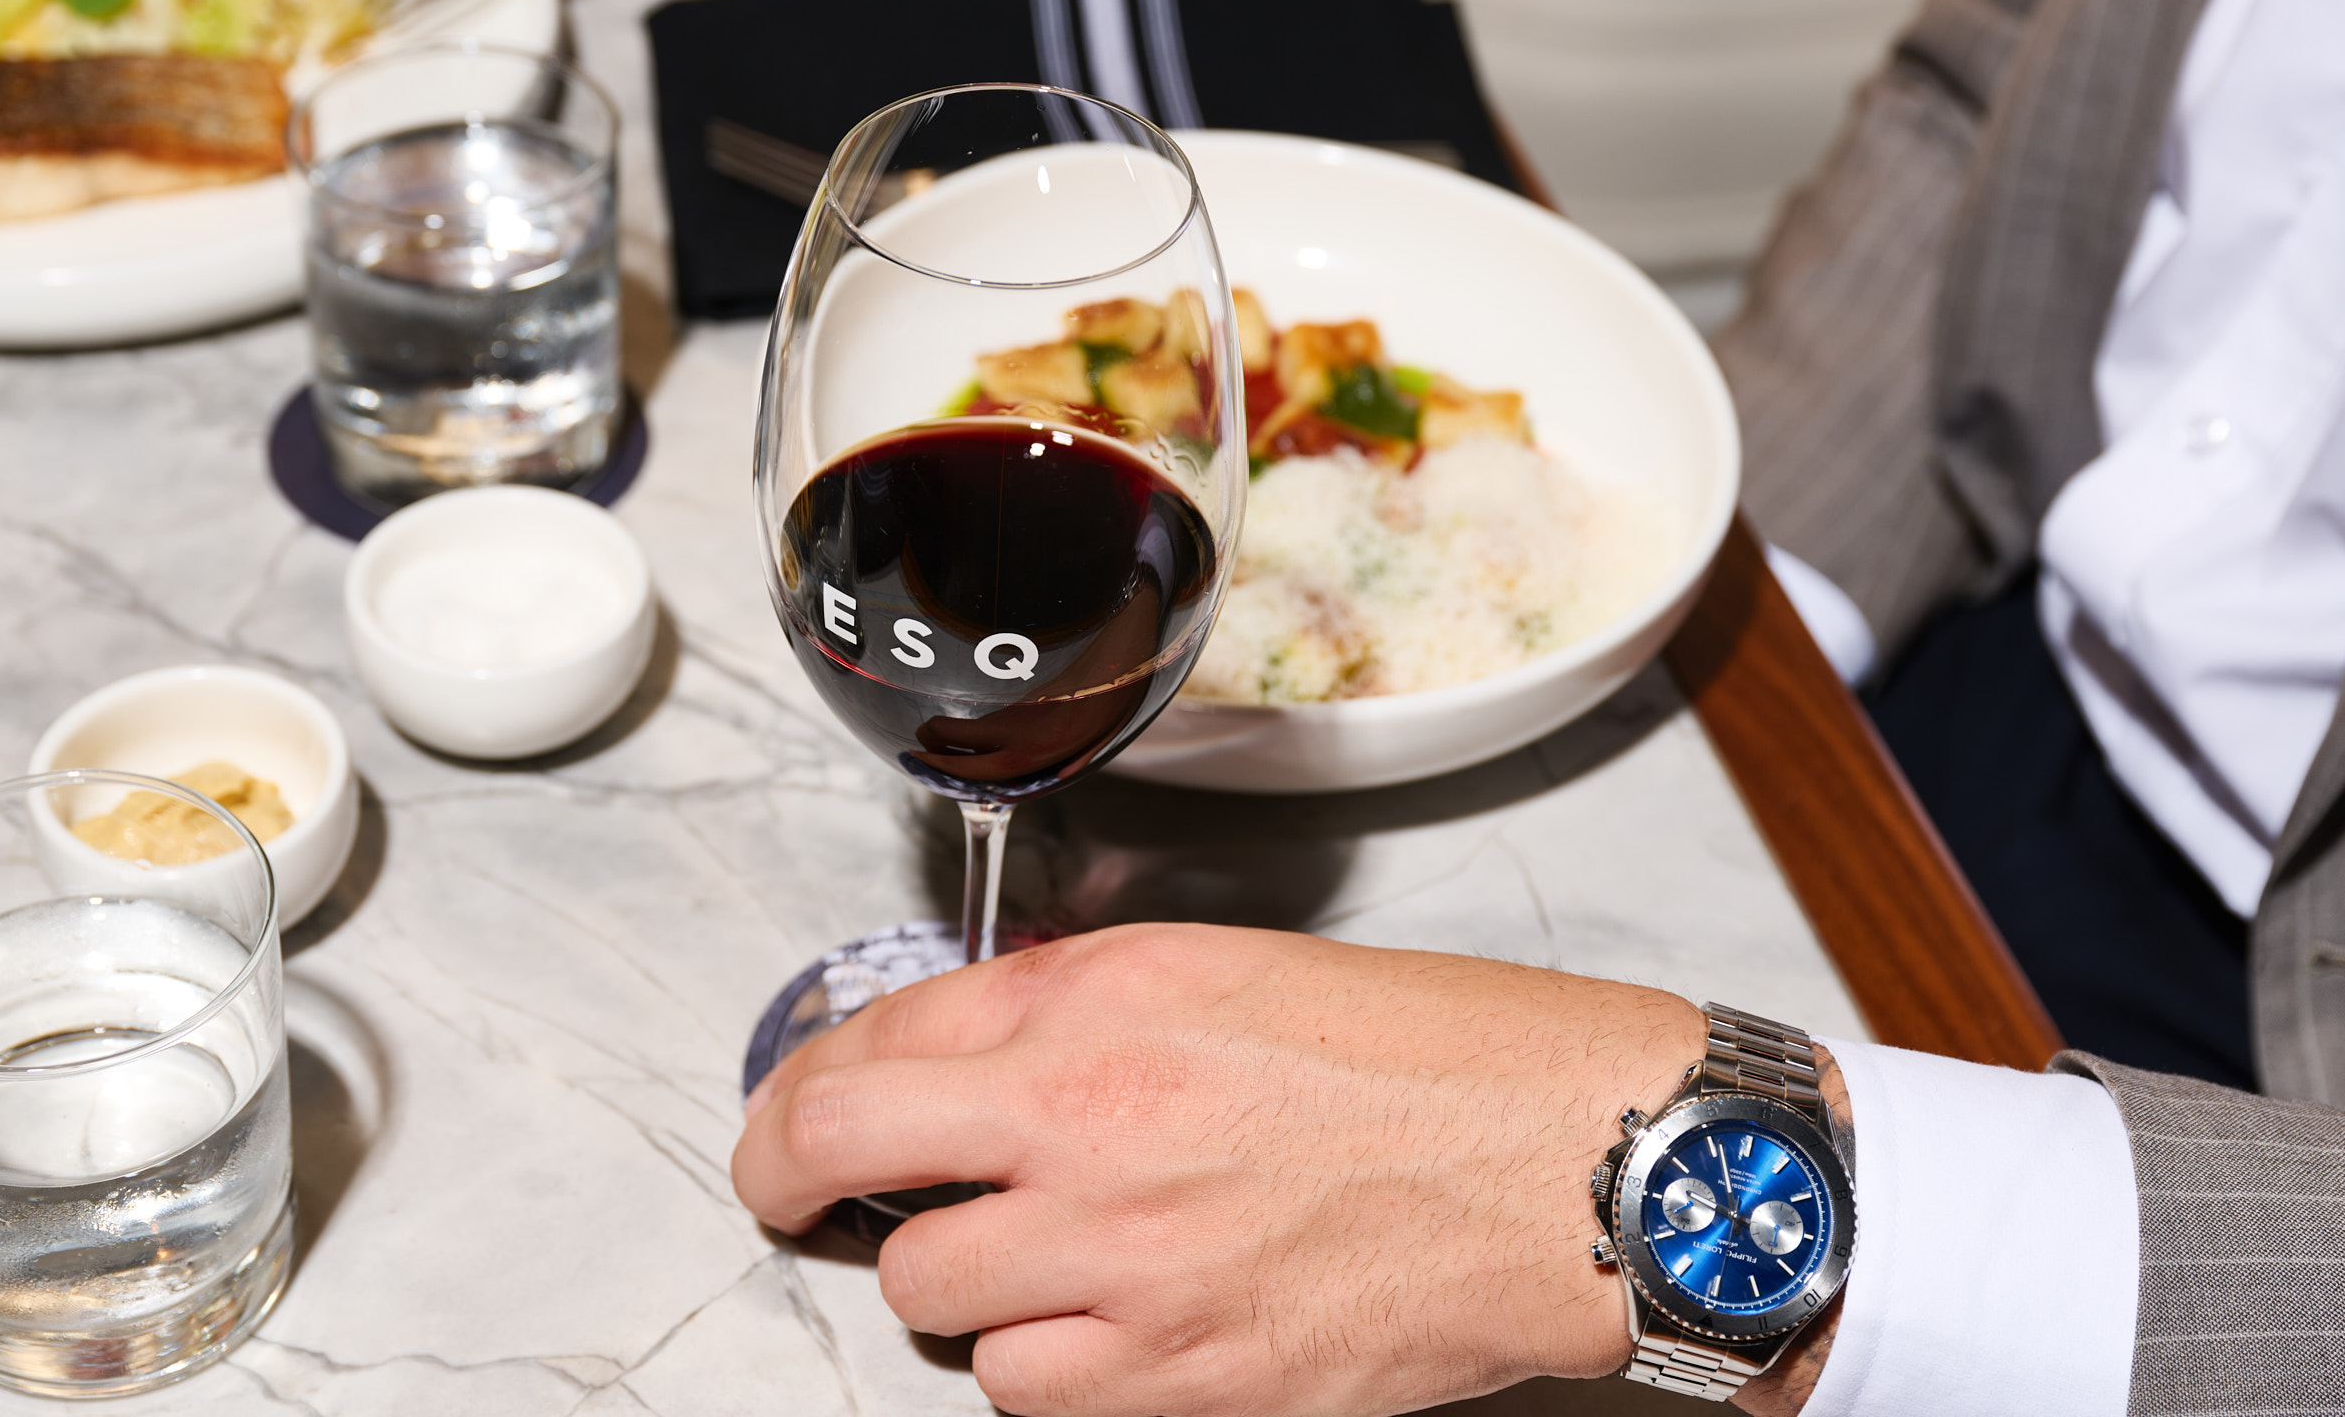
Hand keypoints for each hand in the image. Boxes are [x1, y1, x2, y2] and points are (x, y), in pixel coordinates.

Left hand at [732, 923, 1708, 1415]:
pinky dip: (1038, 1363)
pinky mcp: (1184, 1378)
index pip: (863, 1052)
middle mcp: (1092, 1127)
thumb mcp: (1217, 969)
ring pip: (929, 1295)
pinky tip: (1099, 1320)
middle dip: (800, 1185)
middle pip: (844, 1170)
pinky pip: (1026, 1391)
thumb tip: (937, 1045)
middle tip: (805, 1197)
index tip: (784, 1118)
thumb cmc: (1421, 1057)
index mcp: (1098, 1009)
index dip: (791, 1092)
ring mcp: (1131, 1265)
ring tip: (1029, 1247)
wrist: (1560, 1165)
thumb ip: (1058, 1004)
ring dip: (957, 1276)